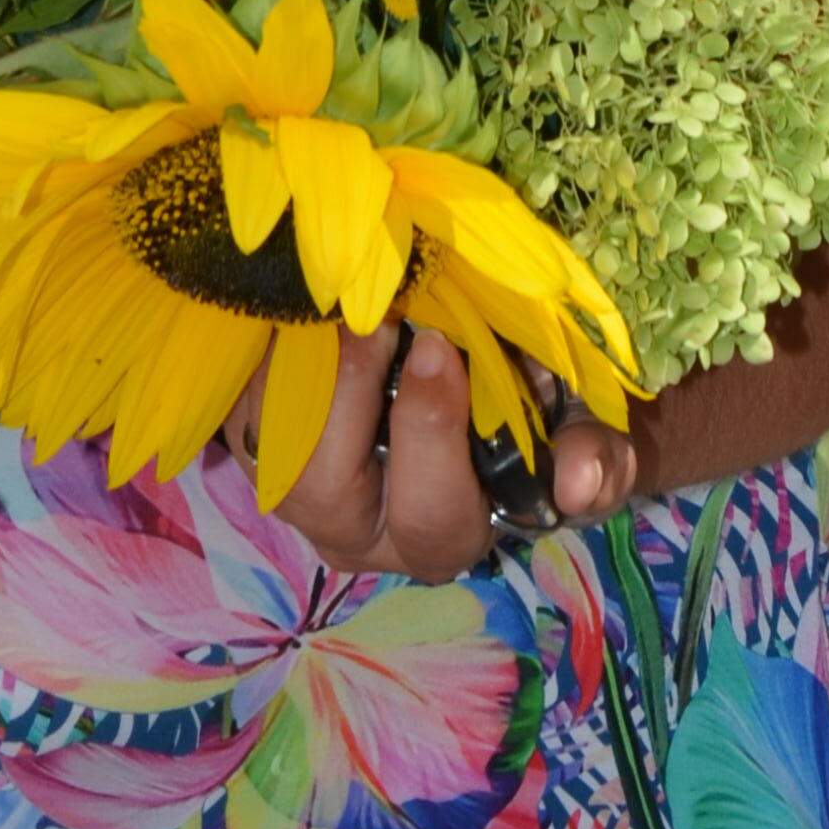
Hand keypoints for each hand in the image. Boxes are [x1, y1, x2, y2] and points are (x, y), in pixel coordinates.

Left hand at [232, 328, 636, 577]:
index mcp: (441, 534)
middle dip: (350, 391)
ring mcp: (295, 486)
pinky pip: (233, 401)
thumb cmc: (535, 418)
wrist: (476, 393)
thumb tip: (577, 479)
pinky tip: (296, 295)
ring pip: (267, 445)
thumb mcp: (584, 434)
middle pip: (323, 491)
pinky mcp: (251, 437)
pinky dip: (258, 348)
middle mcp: (356, 529)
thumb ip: (594, 459)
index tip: (443, 346)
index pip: (430, 516)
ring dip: (296, 366)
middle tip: (381, 314)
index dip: (432, 432)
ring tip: (338, 298)